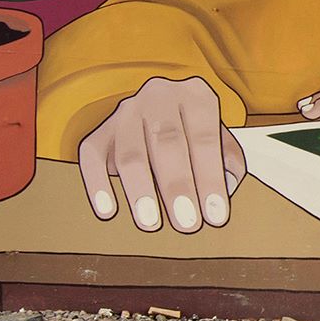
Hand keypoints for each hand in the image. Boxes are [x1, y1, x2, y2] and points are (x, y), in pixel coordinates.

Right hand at [78, 76, 245, 232]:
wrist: (162, 103)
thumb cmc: (195, 130)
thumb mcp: (220, 135)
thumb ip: (227, 160)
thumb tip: (227, 190)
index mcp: (196, 97)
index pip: (205, 139)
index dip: (210, 179)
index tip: (215, 215)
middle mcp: (160, 98)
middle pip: (167, 143)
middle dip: (177, 187)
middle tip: (186, 223)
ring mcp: (127, 112)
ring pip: (130, 152)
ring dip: (140, 190)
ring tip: (150, 223)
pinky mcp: (101, 129)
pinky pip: (92, 155)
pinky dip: (98, 184)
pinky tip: (108, 210)